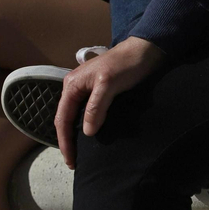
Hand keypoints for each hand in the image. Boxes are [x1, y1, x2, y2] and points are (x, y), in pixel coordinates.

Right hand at [53, 37, 165, 167]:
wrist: (146, 49)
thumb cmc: (126, 64)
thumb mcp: (109, 85)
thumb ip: (96, 108)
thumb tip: (86, 133)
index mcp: (72, 86)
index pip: (62, 119)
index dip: (65, 141)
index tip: (71, 160)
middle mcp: (74, 88)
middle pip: (64, 119)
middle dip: (67, 141)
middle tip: (73, 161)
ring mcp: (85, 89)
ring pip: (74, 116)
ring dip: (74, 134)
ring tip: (79, 151)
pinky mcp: (97, 90)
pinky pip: (85, 111)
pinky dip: (84, 125)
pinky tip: (89, 133)